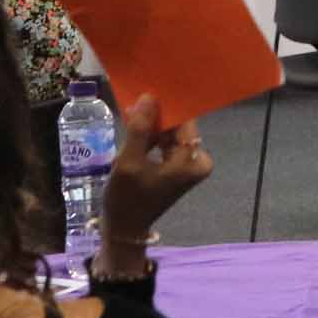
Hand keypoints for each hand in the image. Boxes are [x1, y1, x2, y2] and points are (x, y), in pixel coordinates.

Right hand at [96, 97, 211, 275]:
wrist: (122, 229)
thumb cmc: (127, 198)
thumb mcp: (129, 162)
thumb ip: (140, 129)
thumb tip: (149, 97)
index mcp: (192, 161)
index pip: (184, 120)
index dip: (167, 104)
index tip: (151, 87)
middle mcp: (195, 161)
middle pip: (177, 126)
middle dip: (157, 113)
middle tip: (137, 95)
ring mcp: (184, 164)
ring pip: (169, 132)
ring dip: (151, 122)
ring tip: (132, 108)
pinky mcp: (173, 166)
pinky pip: (164, 141)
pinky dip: (150, 134)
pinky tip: (133, 123)